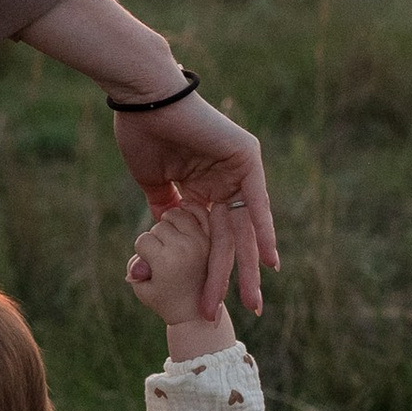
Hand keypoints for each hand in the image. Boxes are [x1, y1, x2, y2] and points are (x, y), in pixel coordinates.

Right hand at [112, 89, 277, 318]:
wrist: (144, 98)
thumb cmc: (142, 132)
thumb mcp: (152, 181)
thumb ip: (165, 207)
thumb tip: (165, 230)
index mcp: (203, 186)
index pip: (213, 236)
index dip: (212, 269)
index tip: (210, 301)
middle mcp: (225, 180)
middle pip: (233, 238)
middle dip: (236, 277)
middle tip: (248, 312)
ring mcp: (238, 170)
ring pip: (244, 228)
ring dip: (247, 266)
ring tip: (252, 301)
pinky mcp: (246, 159)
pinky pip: (257, 202)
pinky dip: (263, 231)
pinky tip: (269, 262)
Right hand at [125, 205, 233, 358]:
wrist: (196, 312)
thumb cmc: (165, 301)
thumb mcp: (142, 288)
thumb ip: (134, 266)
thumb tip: (143, 248)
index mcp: (166, 261)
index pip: (144, 240)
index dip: (142, 252)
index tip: (149, 265)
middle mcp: (184, 248)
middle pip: (160, 226)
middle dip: (156, 238)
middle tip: (162, 254)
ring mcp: (201, 241)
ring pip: (177, 215)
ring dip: (170, 223)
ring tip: (171, 236)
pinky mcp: (212, 237)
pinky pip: (199, 213)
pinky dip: (190, 209)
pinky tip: (184, 210)